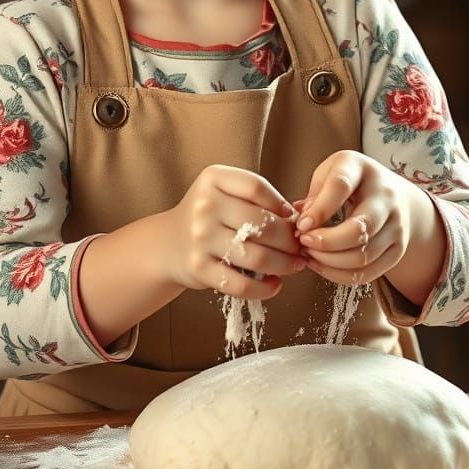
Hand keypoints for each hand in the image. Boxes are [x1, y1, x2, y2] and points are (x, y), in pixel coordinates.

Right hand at [164, 165, 304, 300]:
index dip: (281, 204)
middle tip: (300, 247)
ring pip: (257, 256)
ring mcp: (200, 238)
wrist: (168, 244)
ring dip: (285, 264)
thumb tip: (299, 220)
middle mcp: (204, 206)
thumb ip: (256, 198)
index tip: (293, 218)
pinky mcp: (199, 268)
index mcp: (212, 179)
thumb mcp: (224, 193)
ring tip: (295, 265)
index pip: (256, 187)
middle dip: (290, 239)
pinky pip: (241, 284)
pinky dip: (265, 289)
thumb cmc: (209, 217)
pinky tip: (275, 284)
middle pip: (263, 223)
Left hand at [294, 150, 413, 286]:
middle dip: (325, 242)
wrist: (395, 195)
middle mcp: (385, 197)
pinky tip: (322, 265)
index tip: (300, 225)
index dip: (319, 209)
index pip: (341, 186)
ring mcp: (396, 225)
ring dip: (329, 262)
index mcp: (362, 169)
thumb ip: (316, 193)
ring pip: (362, 256)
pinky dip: (340, 275)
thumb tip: (302, 221)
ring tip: (309, 254)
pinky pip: (368, 273)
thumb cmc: (352, 182)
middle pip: (359, 228)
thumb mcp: (331, 172)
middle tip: (303, 242)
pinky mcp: (397, 250)